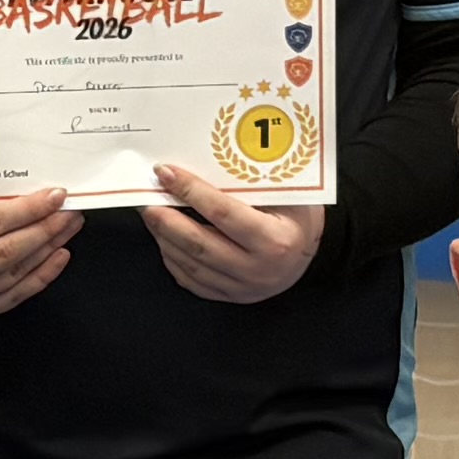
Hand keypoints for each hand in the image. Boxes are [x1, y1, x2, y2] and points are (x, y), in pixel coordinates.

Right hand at [0, 192, 76, 319]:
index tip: (53, 196)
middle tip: (69, 211)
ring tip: (68, 226)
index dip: (26, 209)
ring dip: (48, 248)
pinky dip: (42, 275)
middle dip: (45, 228)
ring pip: (16, 272)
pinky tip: (59, 255)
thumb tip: (16, 185)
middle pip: (8, 250)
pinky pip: (16, 294)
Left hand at [143, 164, 327, 304]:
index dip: (190, 191)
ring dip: (165, 239)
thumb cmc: (297, 217)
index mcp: (275, 240)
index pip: (222, 212)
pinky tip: (165, 240)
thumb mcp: (287, 194)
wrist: (310, 255)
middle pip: (200, 243)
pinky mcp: (232, 297)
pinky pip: (193, 282)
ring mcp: (244, 288)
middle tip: (148, 199)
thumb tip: (201, 162)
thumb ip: (250, 183)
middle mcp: (259, 269)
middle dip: (167, 220)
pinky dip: (173, 260)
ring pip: (192, 265)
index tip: (167, 173)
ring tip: (152, 216)